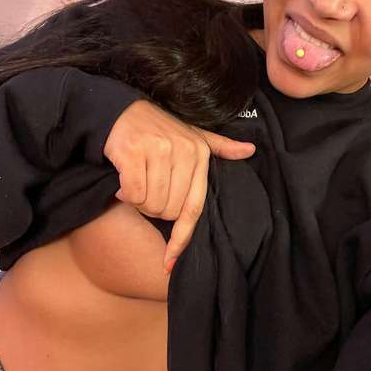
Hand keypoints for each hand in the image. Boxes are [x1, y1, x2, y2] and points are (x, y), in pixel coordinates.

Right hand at [103, 99, 255, 272]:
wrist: (120, 109)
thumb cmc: (158, 129)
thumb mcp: (192, 134)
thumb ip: (219, 146)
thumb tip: (250, 151)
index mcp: (199, 154)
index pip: (193, 207)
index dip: (182, 238)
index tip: (170, 261)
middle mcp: (182, 151)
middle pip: (168, 211)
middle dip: (154, 209)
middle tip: (147, 190)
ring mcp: (158, 150)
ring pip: (150, 204)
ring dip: (139, 202)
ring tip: (136, 182)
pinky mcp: (133, 152)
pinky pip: (133, 193)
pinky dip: (126, 193)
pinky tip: (124, 179)